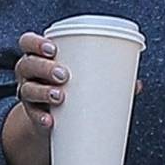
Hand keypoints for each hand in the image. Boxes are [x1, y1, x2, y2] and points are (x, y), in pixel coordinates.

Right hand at [15, 32, 143, 133]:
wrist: (55, 118)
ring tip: (61, 96)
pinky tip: (51, 121)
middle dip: (44, 68)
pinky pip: (32, 115)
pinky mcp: (32, 114)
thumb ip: (107, 77)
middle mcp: (29, 73)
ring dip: (43, 91)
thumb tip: (137, 84)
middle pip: (28, 64)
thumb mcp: (84, 78)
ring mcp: (28, 93)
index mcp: (40, 57)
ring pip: (27, 89)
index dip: (36, 43)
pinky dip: (41, 118)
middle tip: (65, 75)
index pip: (28, 43)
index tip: (53, 48)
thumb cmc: (72, 87)